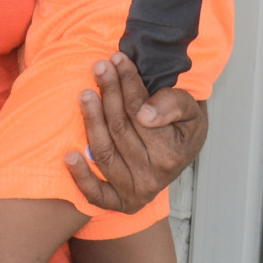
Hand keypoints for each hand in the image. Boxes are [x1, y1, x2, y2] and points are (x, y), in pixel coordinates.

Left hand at [65, 52, 208, 214]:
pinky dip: (81, 177)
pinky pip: (96, 194)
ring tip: (85, 93)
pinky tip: (69, 155)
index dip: (127, 82)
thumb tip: (145, 114)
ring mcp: (134, 192)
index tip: (118, 60)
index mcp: (171, 154)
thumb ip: (174, 104)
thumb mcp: (192, 110)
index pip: (138, 112)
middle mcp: (152, 177)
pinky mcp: (119, 202)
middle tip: (100, 67)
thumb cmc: (184, 130)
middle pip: (119, 127)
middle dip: (108, 92)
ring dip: (91, 120)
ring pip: (104, 151)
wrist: (182, 154)